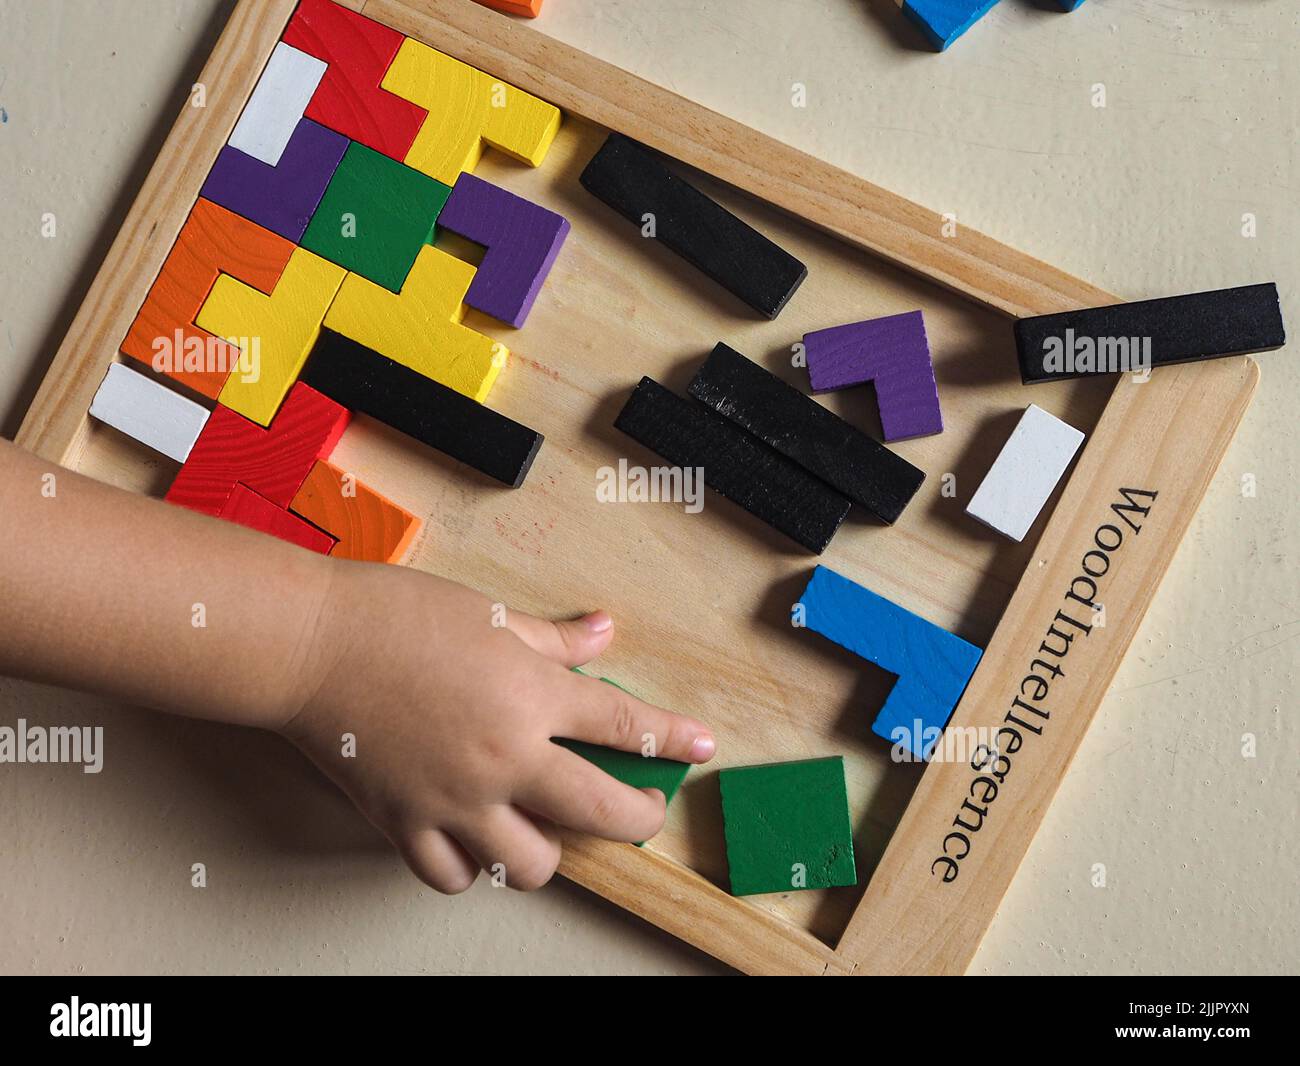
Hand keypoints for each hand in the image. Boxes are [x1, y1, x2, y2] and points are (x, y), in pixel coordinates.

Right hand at [279, 562, 715, 893]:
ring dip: (551, 850)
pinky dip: (470, 867)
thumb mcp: (491, 614)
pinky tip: (476, 842)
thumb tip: (605, 633)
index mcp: (531, 696)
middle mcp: (504, 757)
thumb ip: (555, 638)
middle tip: (644, 811)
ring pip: (531, 864)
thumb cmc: (394, 617)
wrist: (310, 644)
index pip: (626, 726)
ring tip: (548, 826)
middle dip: (639, 817)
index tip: (700, 748)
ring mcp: (455, 799)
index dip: (674, 739)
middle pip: (600, 811)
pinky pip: (452, 876)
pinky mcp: (404, 822)